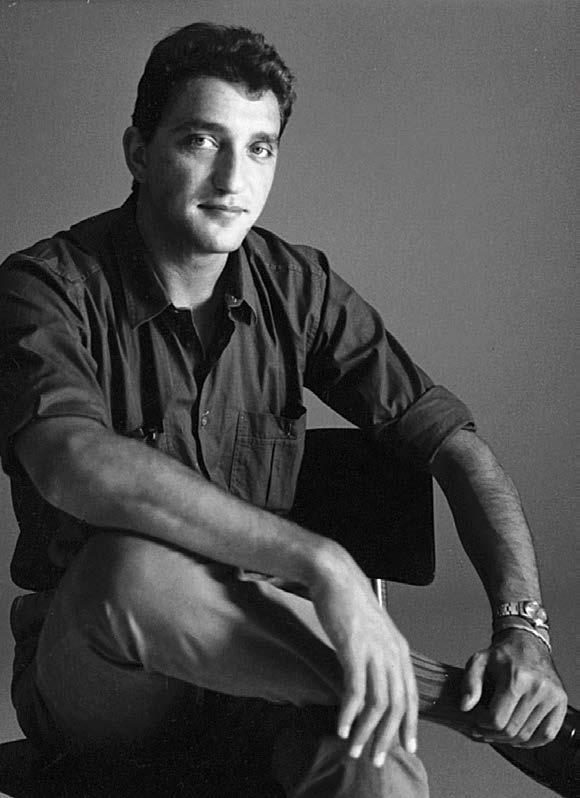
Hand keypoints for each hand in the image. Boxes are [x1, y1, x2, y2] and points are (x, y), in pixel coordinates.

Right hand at [309, 545, 417, 765]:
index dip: (410, 724)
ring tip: (354, 750)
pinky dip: (349, 714)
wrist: (335, 575)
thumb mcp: (373, 630)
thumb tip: (375, 678)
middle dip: (387, 737)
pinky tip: (341, 728)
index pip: (410, 695)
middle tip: (375, 758)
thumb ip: (378, 653)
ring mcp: (374, 652)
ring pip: (377, 704)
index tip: (407, 746)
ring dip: (365, 732)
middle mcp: (392, 653)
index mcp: (399, 649)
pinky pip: (355, 691)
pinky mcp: (353, 649)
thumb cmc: (349, 601)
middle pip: (397, 706)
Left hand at [460, 629, 566, 747]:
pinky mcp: (561, 702)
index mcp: (516, 678)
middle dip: (493, 734)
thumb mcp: (479, 660)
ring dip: (509, 740)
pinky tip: (517, 736)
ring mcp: (552, 696)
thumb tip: (465, 707)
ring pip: (527, 735)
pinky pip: (547, 734)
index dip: (482, 725)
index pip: (497, 719)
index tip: (475, 720)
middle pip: (512, 730)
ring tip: (497, 732)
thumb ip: (470, 682)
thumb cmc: (501, 654)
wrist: (528, 643)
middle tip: (483, 730)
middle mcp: (538, 688)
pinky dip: (531, 742)